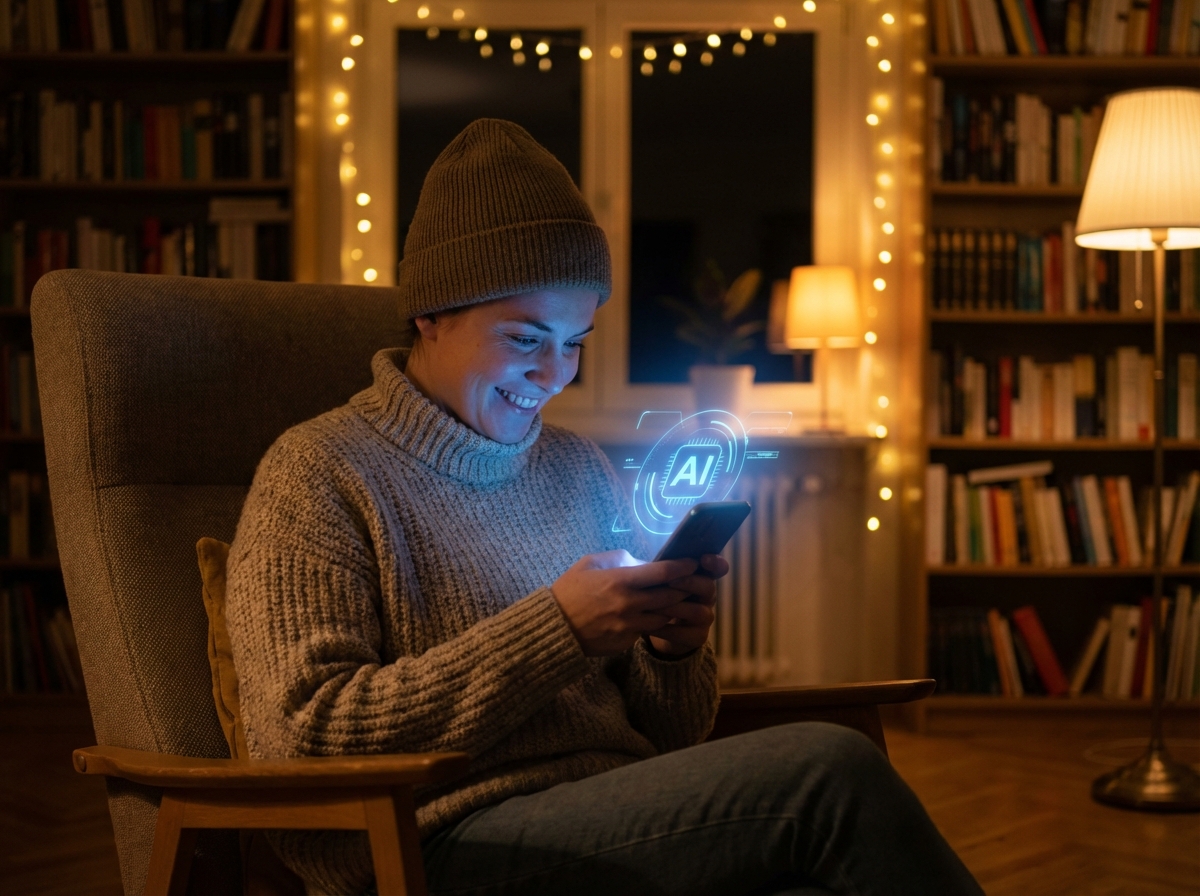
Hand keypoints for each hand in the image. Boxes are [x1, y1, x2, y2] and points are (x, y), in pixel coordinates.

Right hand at [551, 550, 699, 655]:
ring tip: (673, 600)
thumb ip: (620, 559)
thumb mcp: (590, 563)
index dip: (682, 567)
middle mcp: (629, 604)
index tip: (693, 563)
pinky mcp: (626, 641)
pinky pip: (647, 630)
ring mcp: (629, 626)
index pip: (662, 573)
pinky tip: (650, 615)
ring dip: (671, 608)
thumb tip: (643, 563)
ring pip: (664, 616)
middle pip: (670, 596)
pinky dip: (652, 622)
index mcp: (620, 581)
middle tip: (689, 582)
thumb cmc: (570, 590)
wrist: (554, 627)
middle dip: (683, 588)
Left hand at [647, 553, 728, 655]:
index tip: (704, 558)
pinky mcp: (698, 637)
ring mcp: (705, 618)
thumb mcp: (662, 581)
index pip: (718, 568)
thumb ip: (665, 570)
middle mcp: (707, 597)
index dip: (715, 562)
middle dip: (689, 583)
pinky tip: (649, 627)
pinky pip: (685, 634)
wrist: (662, 631)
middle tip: (670, 581)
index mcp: (702, 578)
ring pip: (697, 611)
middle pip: (708, 587)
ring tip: (654, 606)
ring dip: (675, 608)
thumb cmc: (661, 598)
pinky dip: (666, 630)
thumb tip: (656, 559)